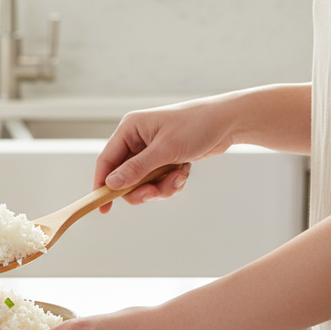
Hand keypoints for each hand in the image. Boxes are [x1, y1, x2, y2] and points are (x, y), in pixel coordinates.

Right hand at [96, 98, 235, 211]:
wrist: (228, 122)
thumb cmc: (197, 126)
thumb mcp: (165, 149)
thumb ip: (137, 168)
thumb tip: (112, 184)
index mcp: (129, 129)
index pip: (106, 161)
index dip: (102, 184)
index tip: (102, 207)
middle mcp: (136, 140)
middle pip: (124, 177)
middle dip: (142, 188)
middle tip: (155, 193)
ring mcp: (150, 151)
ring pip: (143, 182)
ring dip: (161, 186)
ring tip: (179, 178)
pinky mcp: (164, 159)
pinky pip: (158, 181)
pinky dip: (170, 182)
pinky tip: (184, 172)